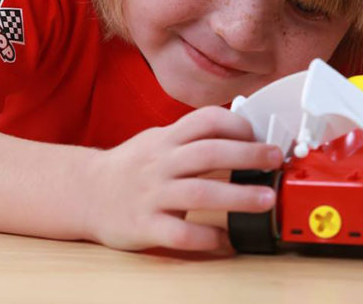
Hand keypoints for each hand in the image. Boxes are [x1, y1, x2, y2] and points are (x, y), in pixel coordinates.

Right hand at [84, 106, 282, 251]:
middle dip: (247, 155)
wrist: (86, 192)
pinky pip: (179, 233)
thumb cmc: (133, 166)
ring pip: (199, 192)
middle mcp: (161, 162)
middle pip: (209, 153)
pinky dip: (206, 238)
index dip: (235, 123)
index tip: (259, 133)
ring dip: (238, 196)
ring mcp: (152, 194)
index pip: (204, 120)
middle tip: (276, 160)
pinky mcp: (145, 225)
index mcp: (167, 139)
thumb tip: (239, 136)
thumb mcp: (159, 141)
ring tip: (266, 200)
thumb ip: (192, 139)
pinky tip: (227, 242)